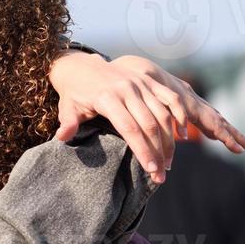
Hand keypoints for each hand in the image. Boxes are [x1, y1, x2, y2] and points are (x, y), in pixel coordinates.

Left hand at [49, 52, 244, 183]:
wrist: (81, 66)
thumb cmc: (73, 94)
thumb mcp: (67, 107)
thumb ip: (68, 122)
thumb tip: (62, 137)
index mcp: (108, 97)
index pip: (130, 128)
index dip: (143, 150)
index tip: (151, 170)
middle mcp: (128, 89)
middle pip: (150, 124)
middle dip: (158, 152)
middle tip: (161, 176)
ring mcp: (140, 84)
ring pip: (163, 113)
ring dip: (169, 141)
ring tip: (168, 164)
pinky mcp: (149, 81)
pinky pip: (169, 99)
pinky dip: (178, 118)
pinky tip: (182, 138)